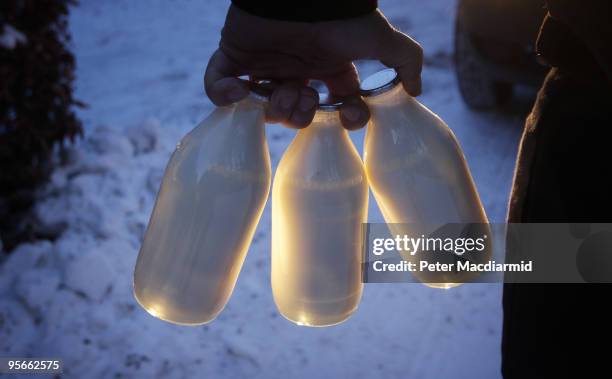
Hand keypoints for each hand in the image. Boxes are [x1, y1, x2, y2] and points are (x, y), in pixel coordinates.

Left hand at [205, 5, 422, 128]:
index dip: (343, 118)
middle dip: (302, 115)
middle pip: (297, 112)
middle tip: (304, 99)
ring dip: (275, 108)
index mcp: (327, 66)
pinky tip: (238, 92)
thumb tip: (417, 91)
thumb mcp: (382, 39)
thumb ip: (407, 61)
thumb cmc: (340, 16)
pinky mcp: (234, 55)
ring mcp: (265, 63)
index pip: (334, 105)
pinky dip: (222, 95)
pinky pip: (217, 85)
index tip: (347, 115)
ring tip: (281, 92)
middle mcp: (297, 68)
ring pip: (264, 105)